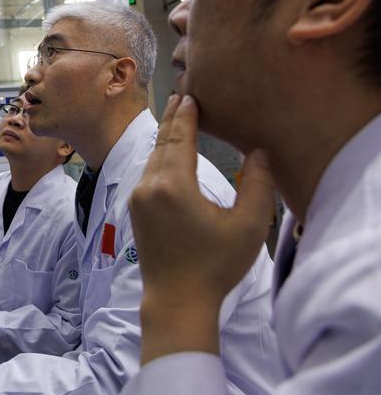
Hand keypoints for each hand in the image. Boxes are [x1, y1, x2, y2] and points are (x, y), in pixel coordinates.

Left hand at [130, 95, 275, 362]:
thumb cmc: (215, 265)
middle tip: (182, 95)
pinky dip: (158, 155)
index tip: (192, 95)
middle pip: (162, 143)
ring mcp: (138, 197)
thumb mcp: (248, 226)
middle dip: (173, 118)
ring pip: (152, 157)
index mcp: (174, 185)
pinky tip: (167, 152)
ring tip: (176, 117)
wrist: (176, 300)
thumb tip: (258, 152)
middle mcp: (150, 186)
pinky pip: (147, 172)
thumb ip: (257, 185)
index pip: (180, 139)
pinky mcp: (135, 209)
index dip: (187, 116)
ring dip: (165, 136)